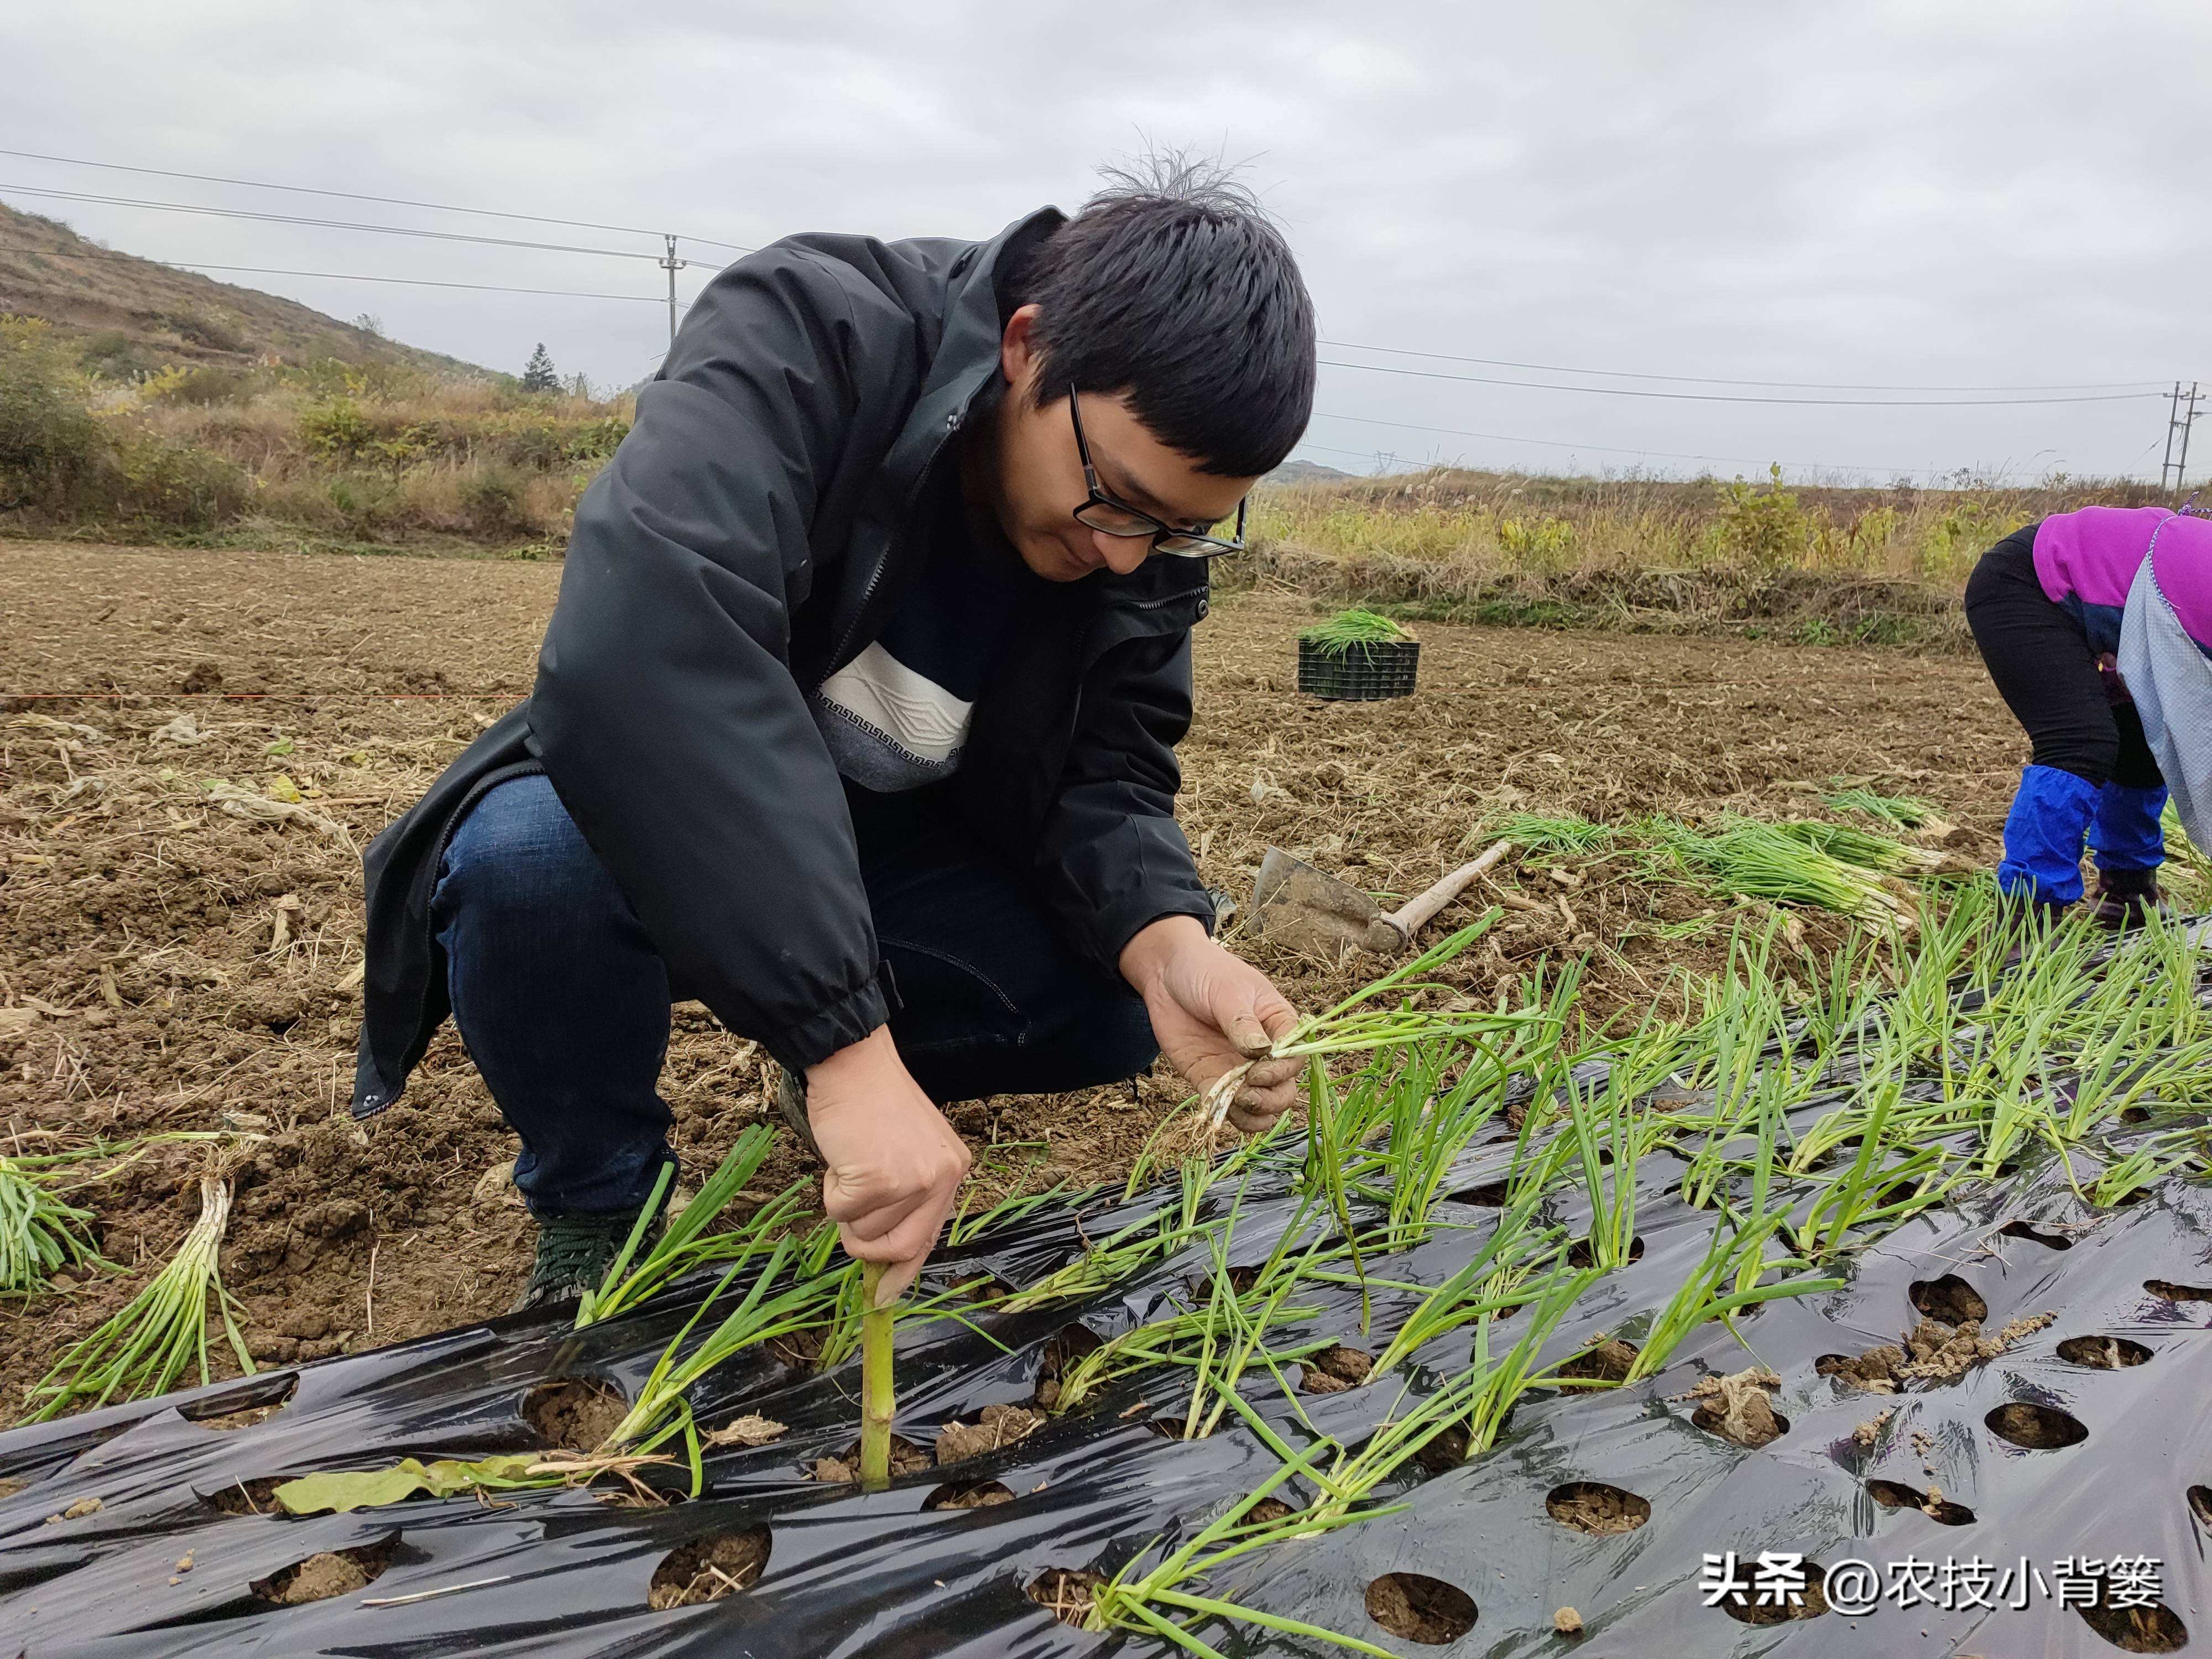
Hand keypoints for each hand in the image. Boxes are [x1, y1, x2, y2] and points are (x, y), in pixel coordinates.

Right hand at [805, 1027, 971, 1305]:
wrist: (853, 1063)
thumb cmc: (873, 1104)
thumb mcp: (909, 1150)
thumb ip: (907, 1198)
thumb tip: (886, 1261)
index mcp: (953, 1170)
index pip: (930, 1236)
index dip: (904, 1270)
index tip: (885, 1296)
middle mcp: (942, 1177)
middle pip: (899, 1248)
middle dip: (866, 1243)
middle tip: (851, 1207)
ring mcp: (913, 1180)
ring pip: (863, 1233)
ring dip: (846, 1206)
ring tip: (852, 1161)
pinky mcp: (879, 1179)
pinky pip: (840, 1213)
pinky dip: (831, 1190)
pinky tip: (842, 1156)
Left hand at [1120, 915, 1301, 1134]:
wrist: (1166, 973)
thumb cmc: (1206, 971)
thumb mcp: (1227, 990)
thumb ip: (1243, 1023)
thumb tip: (1261, 1052)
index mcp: (1278, 1025)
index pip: (1294, 1058)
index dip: (1282, 1072)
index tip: (1258, 1073)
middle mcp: (1263, 1052)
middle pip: (1283, 1089)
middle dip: (1271, 1100)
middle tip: (1248, 1094)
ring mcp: (1237, 1068)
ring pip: (1260, 1106)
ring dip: (1253, 1115)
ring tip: (1235, 1104)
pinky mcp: (1210, 1078)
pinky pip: (1226, 1106)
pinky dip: (1226, 1114)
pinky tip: (1217, 1109)